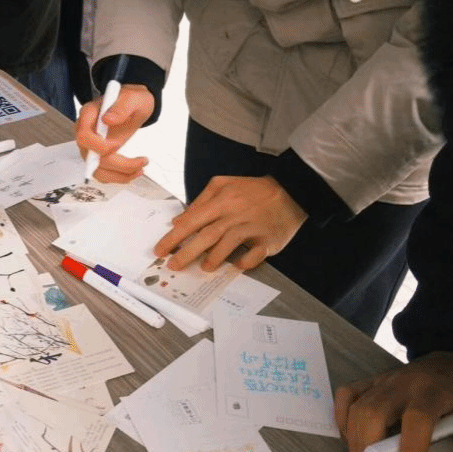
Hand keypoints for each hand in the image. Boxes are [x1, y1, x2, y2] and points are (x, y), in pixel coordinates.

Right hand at [74, 84, 152, 182]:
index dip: (99, 145)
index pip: (83, 136)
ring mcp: (92, 145)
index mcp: (89, 114)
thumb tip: (107, 119)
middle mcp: (86, 131)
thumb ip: (120, 108)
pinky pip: (103, 172)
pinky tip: (133, 172)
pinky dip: (118, 177)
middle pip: (91, 157)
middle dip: (117, 165)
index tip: (118, 145)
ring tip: (139, 170)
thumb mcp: (132, 98)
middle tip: (140, 162)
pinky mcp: (99, 154)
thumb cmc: (131, 99)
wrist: (134, 104)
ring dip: (119, 175)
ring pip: (97, 170)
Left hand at [155, 175, 305, 270]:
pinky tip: (235, 266)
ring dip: (213, 259)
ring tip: (203, 267)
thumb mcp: (223, 185)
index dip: (174, 237)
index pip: (192, 221)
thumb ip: (200, 201)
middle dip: (186, 252)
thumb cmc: (253, 190)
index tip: (160, 250)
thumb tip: (178, 220)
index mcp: (222, 201)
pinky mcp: (268, 240)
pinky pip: (254, 255)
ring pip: (227, 245)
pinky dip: (244, 262)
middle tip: (172, 265)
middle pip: (206, 236)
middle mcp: (234, 215)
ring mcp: (252, 228)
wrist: (292, 191)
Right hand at [335, 352, 452, 451]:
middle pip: (374, 411)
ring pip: (356, 407)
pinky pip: (347, 395)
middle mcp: (406, 382)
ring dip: (354, 442)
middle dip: (369, 449)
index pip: (418, 417)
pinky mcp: (373, 381)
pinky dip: (342, 418)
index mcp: (438, 390)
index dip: (412, 448)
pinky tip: (352, 440)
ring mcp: (386, 379)